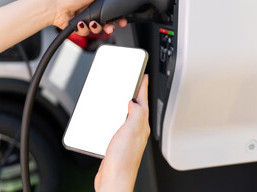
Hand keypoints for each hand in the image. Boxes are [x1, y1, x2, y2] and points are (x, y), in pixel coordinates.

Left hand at [48, 0, 127, 35]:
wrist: (56, 8)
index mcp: (96, 1)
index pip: (111, 11)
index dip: (117, 17)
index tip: (122, 21)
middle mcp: (92, 11)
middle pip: (106, 23)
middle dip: (109, 26)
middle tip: (110, 27)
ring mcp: (85, 20)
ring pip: (97, 30)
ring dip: (95, 27)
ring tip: (91, 23)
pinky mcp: (79, 28)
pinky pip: (86, 33)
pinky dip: (83, 29)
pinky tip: (80, 24)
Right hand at [94, 75, 149, 191]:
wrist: (114, 179)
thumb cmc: (122, 160)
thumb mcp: (129, 131)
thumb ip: (135, 114)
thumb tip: (134, 102)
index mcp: (140, 125)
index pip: (143, 101)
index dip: (143, 87)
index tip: (143, 76)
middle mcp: (136, 130)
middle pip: (138, 107)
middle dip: (137, 94)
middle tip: (135, 82)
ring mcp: (128, 137)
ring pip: (129, 115)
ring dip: (128, 104)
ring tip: (125, 95)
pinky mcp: (119, 143)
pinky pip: (121, 125)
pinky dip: (118, 117)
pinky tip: (113, 117)